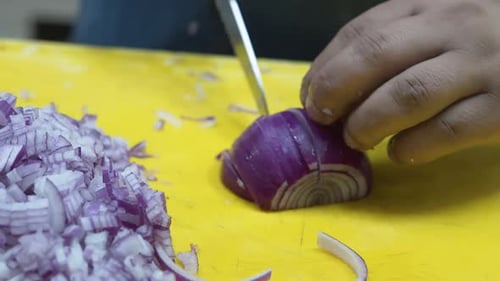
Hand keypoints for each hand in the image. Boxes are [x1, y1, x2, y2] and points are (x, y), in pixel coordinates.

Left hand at [300, 0, 499, 164]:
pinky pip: (447, 131)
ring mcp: (480, 66)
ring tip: (356, 138)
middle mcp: (452, 28)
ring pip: (408, 95)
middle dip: (336, 91)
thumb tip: (328, 87)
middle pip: (376, 57)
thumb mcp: (432, 25)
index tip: (309, 96)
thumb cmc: (475, 39)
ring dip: (369, 122)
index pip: (360, 32)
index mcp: (425, 5)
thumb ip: (389, 43)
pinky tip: (400, 153)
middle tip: (321, 118)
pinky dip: (413, 147)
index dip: (325, 67)